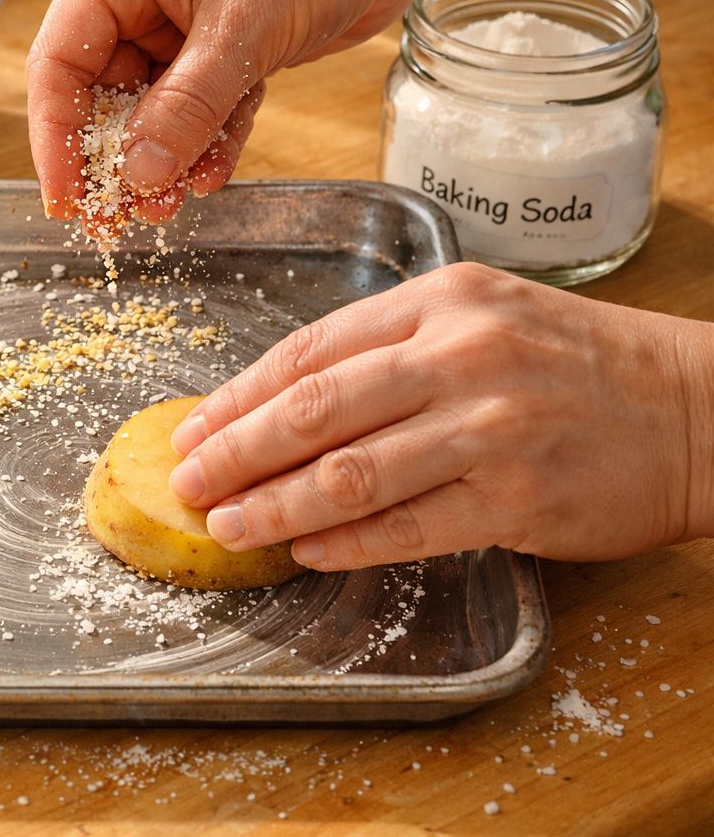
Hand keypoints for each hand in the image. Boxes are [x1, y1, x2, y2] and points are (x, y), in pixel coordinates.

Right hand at [25, 0, 440, 228]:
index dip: (56, 138)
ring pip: (153, 106)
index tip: (68, 200)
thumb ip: (187, 107)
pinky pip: (200, 105)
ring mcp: (184, 16)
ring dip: (163, 157)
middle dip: (116, 157)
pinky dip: (206, 140)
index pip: (60, 61)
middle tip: (125, 215)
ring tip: (174, 202)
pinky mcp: (227, 40)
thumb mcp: (244, 26)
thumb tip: (138, 174)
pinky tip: (211, 173)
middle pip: (101, 91)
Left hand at [168, 262, 713, 568]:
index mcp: (440, 300)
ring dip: (274, 505)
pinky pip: (407, 526)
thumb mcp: (480, 318)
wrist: (695, 408)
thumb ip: (386, 350)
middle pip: (313, 410)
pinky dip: (345, 541)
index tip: (192, 430)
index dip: (237, 397)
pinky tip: (304, 548)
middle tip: (187, 484)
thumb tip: (278, 405)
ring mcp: (491, 427)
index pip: (309, 350)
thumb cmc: (572, 363)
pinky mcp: (518, 498)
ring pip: (350, 473)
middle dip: (235, 452)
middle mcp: (461, 355)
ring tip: (229, 525)